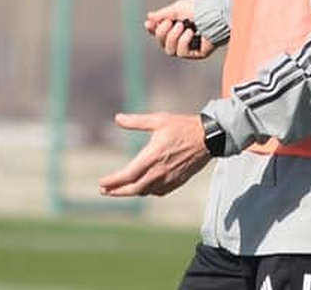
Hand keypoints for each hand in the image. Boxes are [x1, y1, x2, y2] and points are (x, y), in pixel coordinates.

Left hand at [98, 112, 212, 196]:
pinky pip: (157, 192)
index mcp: (153, 156)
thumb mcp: (159, 120)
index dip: (113, 181)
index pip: (128, 175)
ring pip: (145, 192)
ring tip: (119, 190)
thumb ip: (136, 121)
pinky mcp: (177, 182)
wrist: (208, 138)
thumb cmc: (182, 126)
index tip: (101, 183)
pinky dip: (146, 192)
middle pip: (134, 189)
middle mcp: (160, 171)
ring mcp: (169, 179)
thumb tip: (117, 118)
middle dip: (117, 191)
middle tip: (104, 190)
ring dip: (130, 192)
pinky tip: (141, 188)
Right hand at [145, 0, 215, 58]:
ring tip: (182, 25)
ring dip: (172, 37)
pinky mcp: (198, 53)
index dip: (153, 30)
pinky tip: (191, 33)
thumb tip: (149, 17)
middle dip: (162, 33)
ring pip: (169, 51)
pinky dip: (183, 41)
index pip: (160, 33)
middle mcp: (183, 38)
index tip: (149, 23)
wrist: (217, 12)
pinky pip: (182, 53)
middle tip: (171, 22)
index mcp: (177, 26)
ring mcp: (190, 47)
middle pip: (162, 43)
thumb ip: (163, 15)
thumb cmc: (200, 8)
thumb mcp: (177, 9)